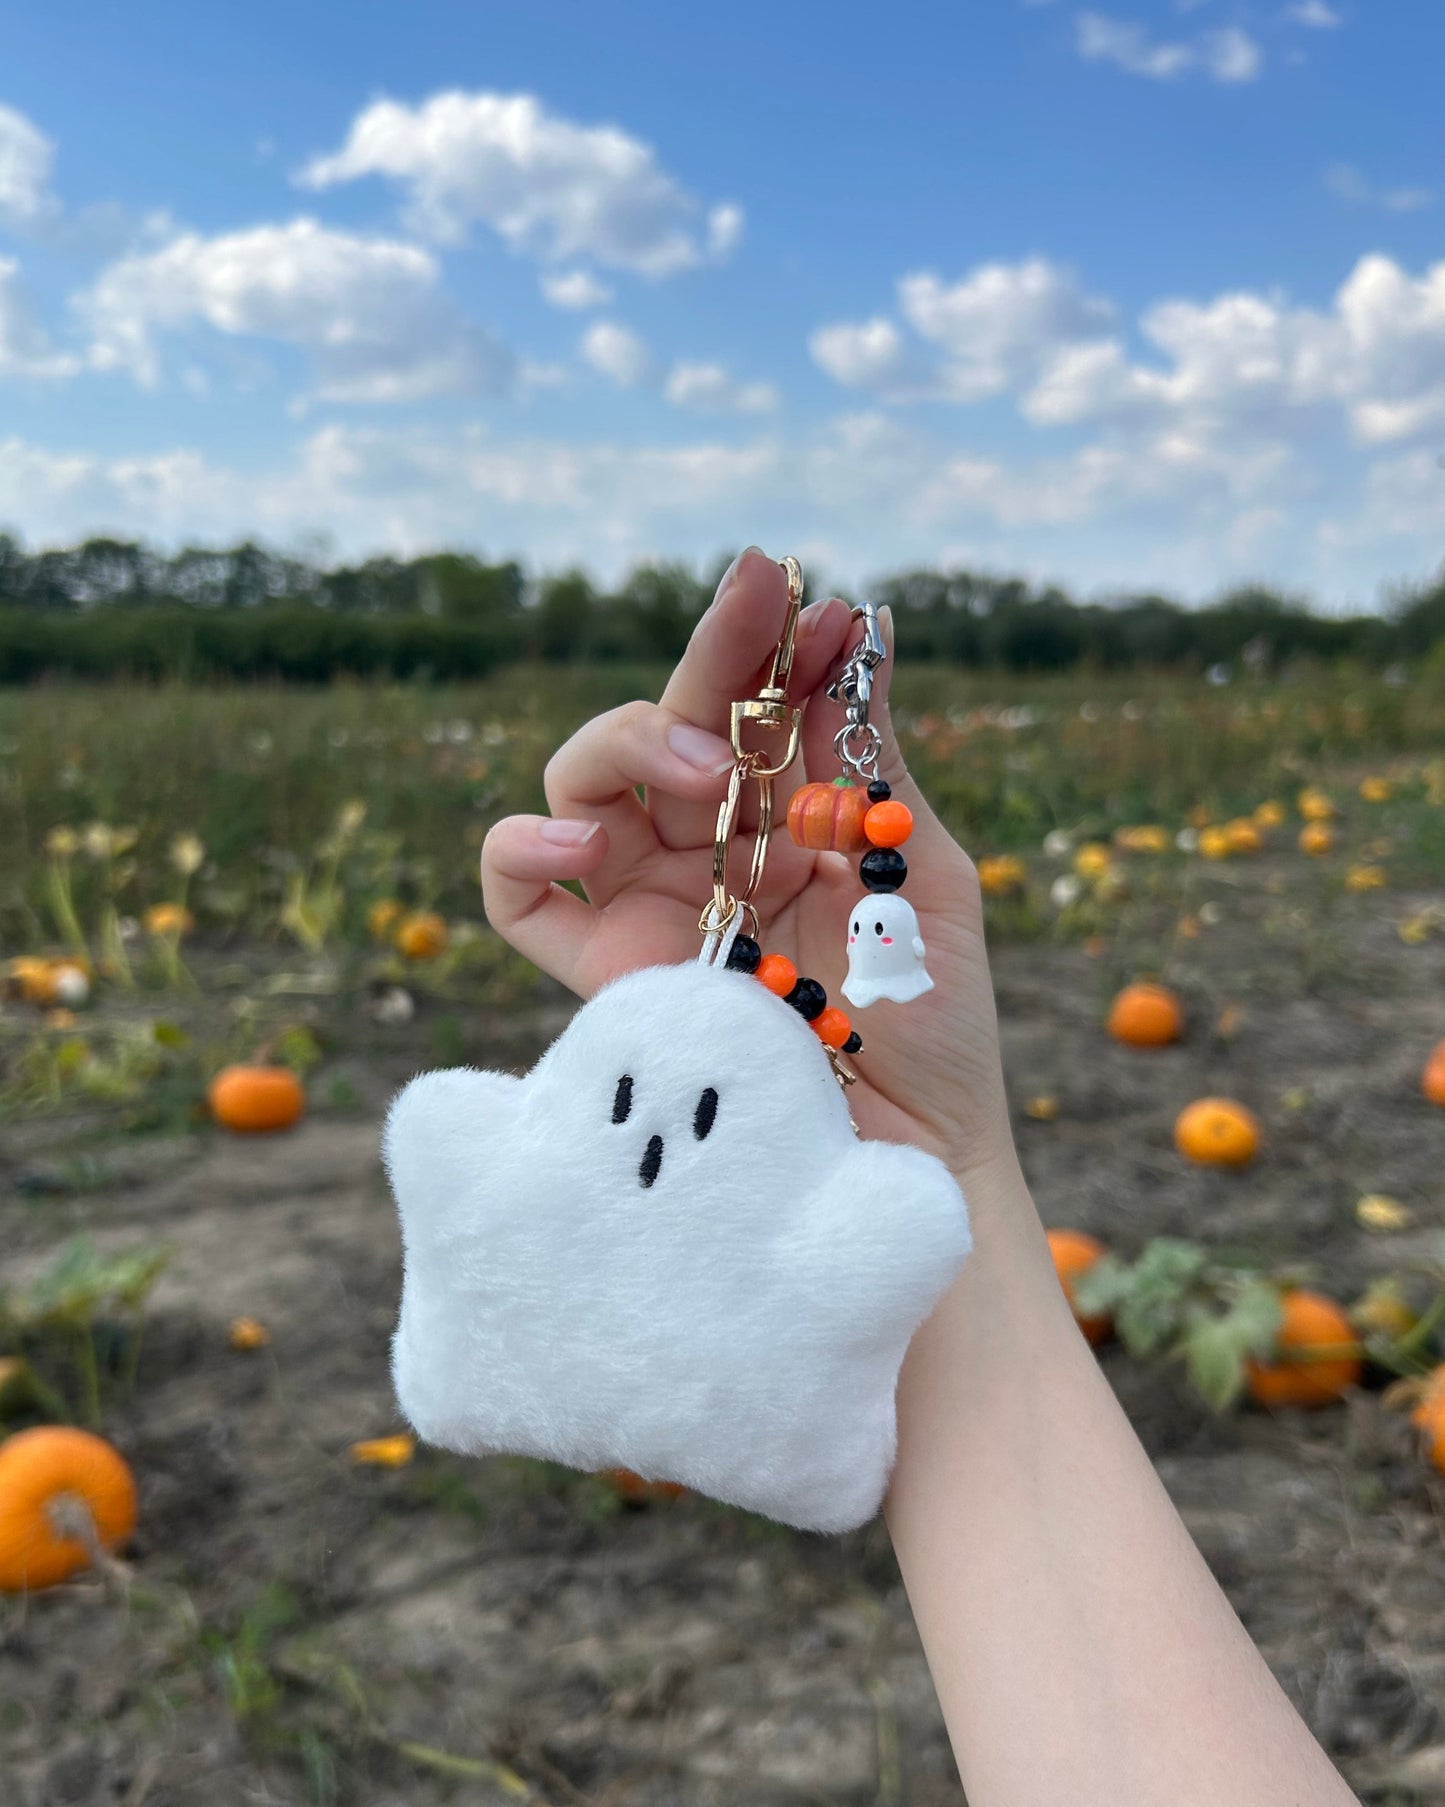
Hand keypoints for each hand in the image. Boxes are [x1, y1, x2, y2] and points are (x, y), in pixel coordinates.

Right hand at [482, 548, 1017, 1189]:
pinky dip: (522, 848)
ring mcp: (651, 905)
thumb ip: (870, 758)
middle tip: (757, 590)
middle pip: (677, 723)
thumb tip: (866, 628)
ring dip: (632, 740)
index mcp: (787, 820)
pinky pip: (517, 894)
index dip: (774, 648)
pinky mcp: (604, 972)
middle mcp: (711, 851)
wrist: (909, 1152)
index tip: (819, 605)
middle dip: (716, 649)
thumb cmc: (931, 1022)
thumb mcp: (918, 869)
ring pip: (585, 781)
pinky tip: (579, 840)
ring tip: (703, 769)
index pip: (759, 710)